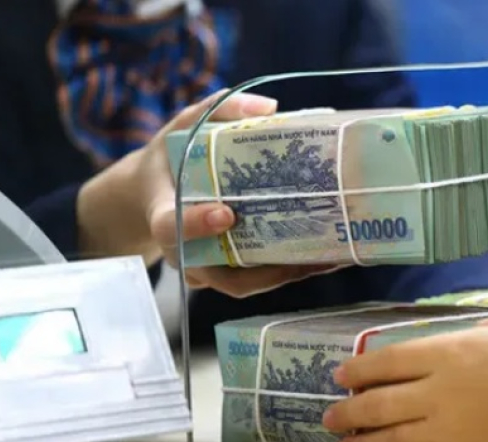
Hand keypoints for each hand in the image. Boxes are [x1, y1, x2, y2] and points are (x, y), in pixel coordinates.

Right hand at [137, 90, 338, 296]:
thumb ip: (218, 109)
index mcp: (162, 213)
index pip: (171, 226)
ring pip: (243, 284)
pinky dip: (287, 273)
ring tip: (329, 258)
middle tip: (309, 250)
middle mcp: (182, 250)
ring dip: (287, 275)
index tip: (226, 214)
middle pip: (218, 272)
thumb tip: (269, 107)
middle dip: (266, 269)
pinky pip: (254, 281)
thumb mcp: (185, 125)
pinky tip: (323, 258)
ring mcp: (202, 268)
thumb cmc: (172, 158)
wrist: (154, 192)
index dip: (197, 225)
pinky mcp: (222, 273)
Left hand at [321, 309, 487, 441]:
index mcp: (450, 351)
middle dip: (349, 411)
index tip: (339, 376)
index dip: (359, 369)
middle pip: (379, 403)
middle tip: (329, 417)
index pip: (389, 361)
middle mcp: (437, 391)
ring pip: (390, 440)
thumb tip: (477, 331)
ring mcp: (446, 431)